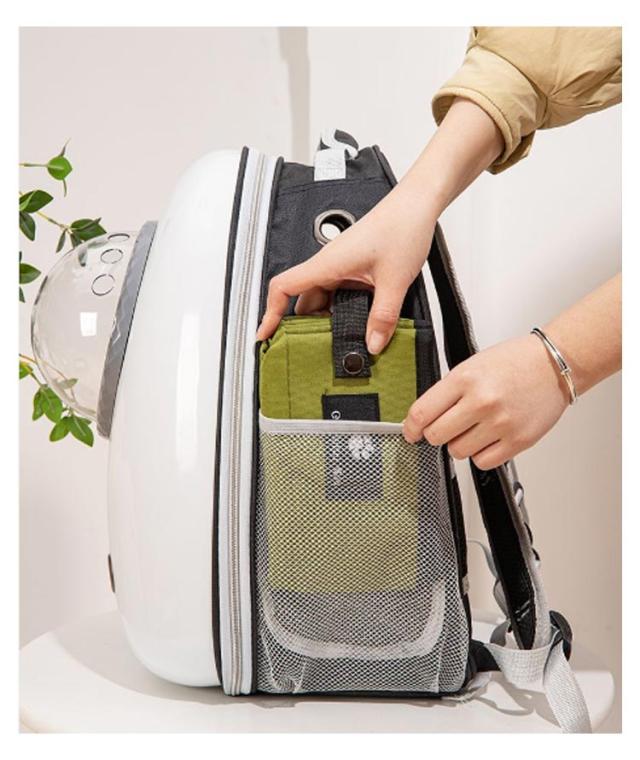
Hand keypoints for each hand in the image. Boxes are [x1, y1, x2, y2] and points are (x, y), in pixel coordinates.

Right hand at [255, 188, 436, 354]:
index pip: (283, 287)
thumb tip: (372, 344)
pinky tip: (359, 326)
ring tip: (340, 344)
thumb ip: (383, 317)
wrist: (417, 206)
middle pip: (304, 302)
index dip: (270, 312)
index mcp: (327, 263)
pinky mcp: (355, 270)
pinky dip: (344, 313)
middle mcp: (329, 265)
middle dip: (307, 328)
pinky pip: (341, 296)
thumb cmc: (402, 226)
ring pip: (324, 301)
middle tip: (314, 352)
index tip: (266, 334)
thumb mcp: (394, 280)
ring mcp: (342, 268)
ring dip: (330, 321)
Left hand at [402, 334, 570, 468]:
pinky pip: (483, 462)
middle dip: (435, 435)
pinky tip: (487, 438)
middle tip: (444, 429)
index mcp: (465, 379)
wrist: (553, 365)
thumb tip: (423, 418)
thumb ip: (447, 392)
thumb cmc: (514, 362)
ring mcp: (500, 423)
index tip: (411, 433)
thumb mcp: (471, 366)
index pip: (422, 413)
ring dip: (459, 444)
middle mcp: (481, 402)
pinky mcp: (518, 441)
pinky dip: (480, 454)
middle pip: (436, 436)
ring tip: (473, 429)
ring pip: (458, 452)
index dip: (410, 428)